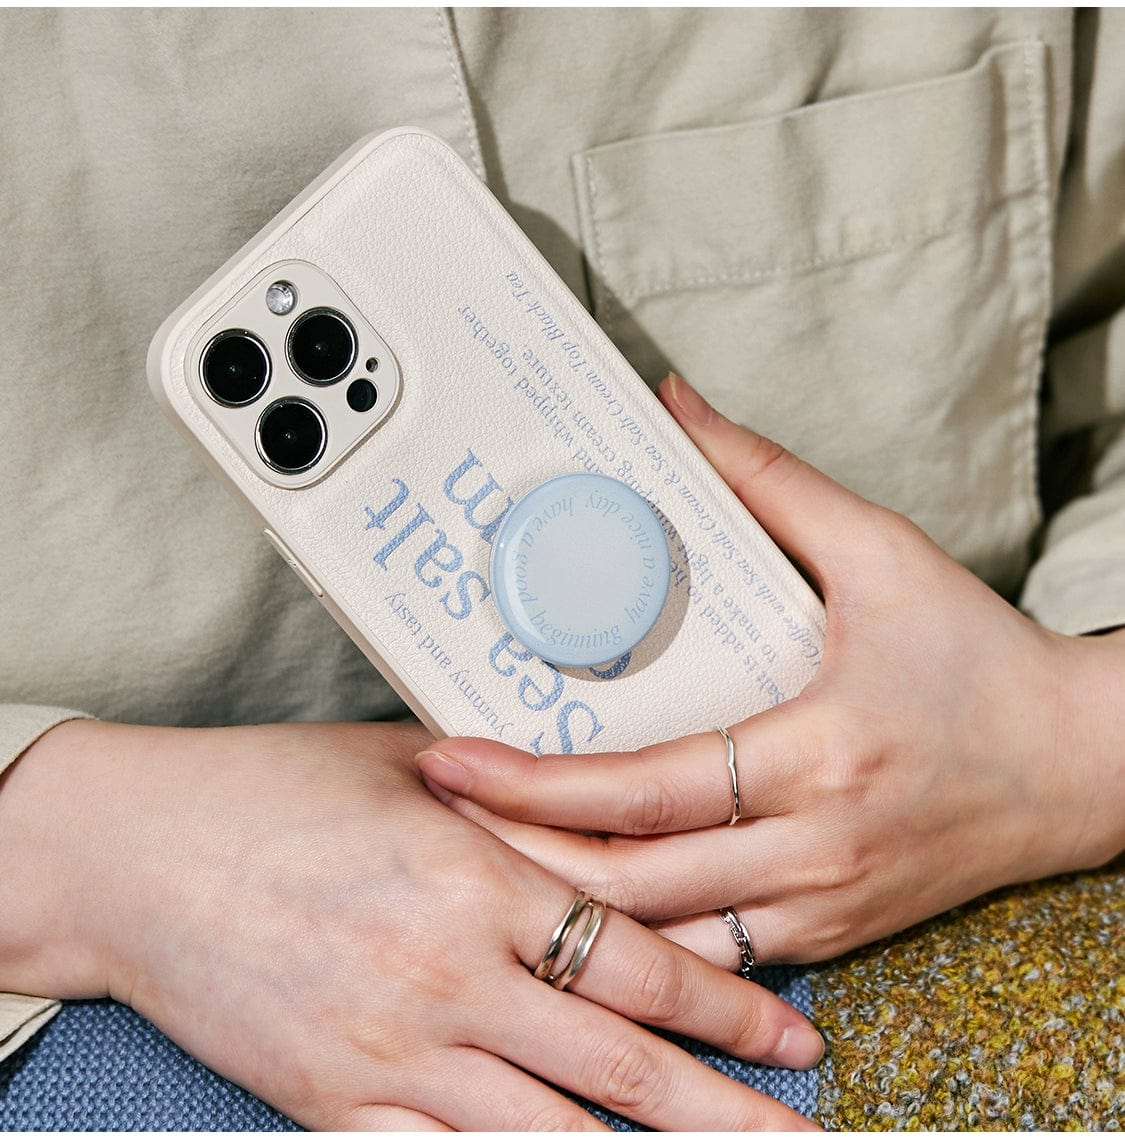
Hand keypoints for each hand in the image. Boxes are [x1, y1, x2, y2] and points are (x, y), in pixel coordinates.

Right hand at [0, 717, 823, 1130]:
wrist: (132, 850)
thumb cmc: (268, 788)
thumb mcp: (402, 766)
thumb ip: (504, 797)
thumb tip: (584, 810)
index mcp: (473, 877)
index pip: (633, 961)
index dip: (725, 1007)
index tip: (790, 1035)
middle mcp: (446, 974)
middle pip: (615, 1064)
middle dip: (722, 1108)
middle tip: (799, 1133)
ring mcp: (388, 1049)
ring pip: (545, 1134)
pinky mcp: (328, 1101)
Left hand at [418, 375, 1124, 967]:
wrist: (1083, 763)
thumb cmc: (981, 661)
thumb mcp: (882, 553)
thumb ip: (768, 480)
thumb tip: (679, 408)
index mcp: (820, 752)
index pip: (645, 787)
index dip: (535, 782)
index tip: (451, 758)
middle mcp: (815, 845)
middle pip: (629, 880)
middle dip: (516, 855)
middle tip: (437, 810)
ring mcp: (823, 906)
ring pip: (659, 942)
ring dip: (564, 908)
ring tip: (484, 857)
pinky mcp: (831, 934)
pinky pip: (708, 958)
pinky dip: (634, 940)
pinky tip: (579, 902)